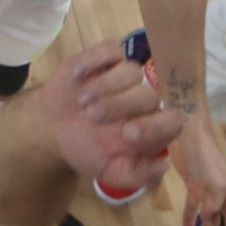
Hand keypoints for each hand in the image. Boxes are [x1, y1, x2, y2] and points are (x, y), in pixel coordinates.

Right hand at [42, 42, 183, 188]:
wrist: (53, 128)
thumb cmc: (86, 148)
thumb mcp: (109, 171)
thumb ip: (137, 176)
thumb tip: (164, 166)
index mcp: (150, 126)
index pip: (172, 120)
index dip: (154, 126)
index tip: (128, 134)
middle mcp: (143, 98)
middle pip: (148, 95)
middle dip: (119, 106)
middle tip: (93, 118)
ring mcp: (125, 75)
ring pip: (130, 71)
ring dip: (104, 86)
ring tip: (82, 102)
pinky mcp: (106, 57)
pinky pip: (110, 49)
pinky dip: (94, 61)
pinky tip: (78, 76)